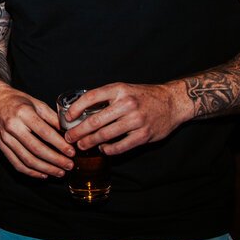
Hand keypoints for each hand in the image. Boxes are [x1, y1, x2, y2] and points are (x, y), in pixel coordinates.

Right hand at [0, 83, 73, 178]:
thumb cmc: (16, 100)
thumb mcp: (36, 103)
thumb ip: (52, 117)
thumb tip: (68, 131)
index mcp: (23, 113)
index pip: (45, 132)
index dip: (60, 144)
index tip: (71, 152)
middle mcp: (13, 126)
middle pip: (37, 149)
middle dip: (55, 160)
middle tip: (69, 165)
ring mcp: (5, 138)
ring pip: (27, 159)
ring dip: (46, 168)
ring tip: (59, 172)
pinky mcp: (1, 146)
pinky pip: (16, 163)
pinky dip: (31, 172)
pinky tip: (43, 174)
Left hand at [63, 81, 190, 154]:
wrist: (172, 102)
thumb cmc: (143, 96)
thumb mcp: (124, 89)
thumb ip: (106, 98)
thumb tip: (81, 110)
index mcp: (119, 90)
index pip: (91, 97)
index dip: (76, 108)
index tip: (67, 116)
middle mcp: (126, 104)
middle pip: (95, 121)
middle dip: (78, 131)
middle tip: (69, 137)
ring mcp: (136, 120)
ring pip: (106, 135)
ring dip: (90, 142)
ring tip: (81, 145)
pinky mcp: (144, 135)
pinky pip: (121, 146)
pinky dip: (109, 149)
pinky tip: (102, 149)